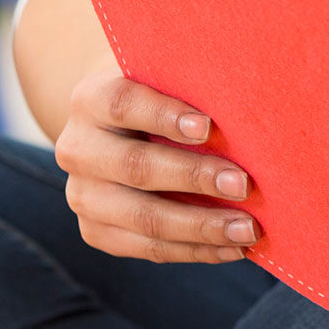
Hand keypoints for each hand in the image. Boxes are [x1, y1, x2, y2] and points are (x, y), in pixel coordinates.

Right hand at [53, 68, 258, 261]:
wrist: (122, 122)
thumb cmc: (165, 92)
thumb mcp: (170, 77)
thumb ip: (195, 85)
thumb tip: (251, 107)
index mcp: (92, 98)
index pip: (123, 104)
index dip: (164, 115)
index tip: (209, 127)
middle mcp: (78, 148)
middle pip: (136, 166)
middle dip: (195, 178)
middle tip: (244, 185)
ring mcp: (82, 195)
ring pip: (142, 217)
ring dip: (200, 227)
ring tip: (247, 230)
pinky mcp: (96, 231)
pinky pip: (147, 248)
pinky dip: (195, 250)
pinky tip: (232, 248)